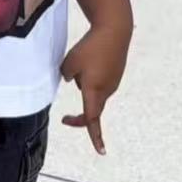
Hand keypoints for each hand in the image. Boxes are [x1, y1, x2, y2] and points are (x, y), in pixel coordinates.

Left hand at [60, 24, 130, 155]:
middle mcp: (106, 90)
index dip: (95, 136)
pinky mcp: (116, 73)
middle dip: (79, 112)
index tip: (101, 151)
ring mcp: (113, 82)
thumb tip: (73, 80)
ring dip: (84, 84)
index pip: (92, 119)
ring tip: (83, 62)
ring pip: (93, 90)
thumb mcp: (69, 63)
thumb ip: (66, 76)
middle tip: (65, 118)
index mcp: (94, 92)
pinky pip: (99, 79)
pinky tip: (93, 56)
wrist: (114, 30)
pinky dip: (92, 74)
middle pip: (90, 107)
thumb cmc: (90, 48)